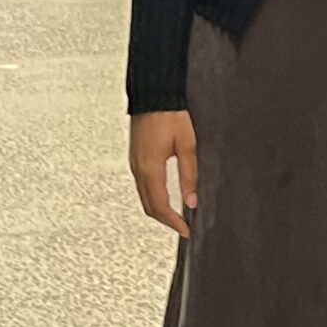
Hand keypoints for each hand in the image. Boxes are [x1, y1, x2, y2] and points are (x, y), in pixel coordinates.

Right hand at [129, 110, 197, 237]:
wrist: (153, 95)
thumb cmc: (169, 115)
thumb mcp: (187, 145)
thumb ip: (189, 175)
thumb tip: (192, 200)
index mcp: (150, 169)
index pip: (160, 206)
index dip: (173, 222)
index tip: (186, 230)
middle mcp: (138, 169)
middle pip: (149, 206)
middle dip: (165, 220)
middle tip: (182, 227)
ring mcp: (134, 164)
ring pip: (144, 197)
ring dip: (158, 210)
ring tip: (176, 215)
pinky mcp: (135, 158)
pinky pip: (142, 185)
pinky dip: (152, 197)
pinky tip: (164, 197)